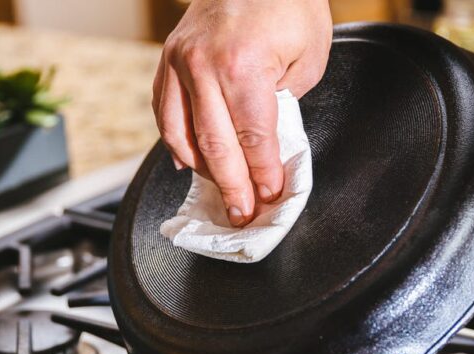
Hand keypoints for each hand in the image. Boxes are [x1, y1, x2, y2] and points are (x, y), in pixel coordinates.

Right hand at [154, 0, 332, 226]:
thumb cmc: (288, 3)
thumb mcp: (308, 56)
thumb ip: (286, 104)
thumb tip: (269, 141)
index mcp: (243, 67)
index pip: (253, 139)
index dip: (262, 174)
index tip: (269, 195)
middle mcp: (203, 67)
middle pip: (216, 147)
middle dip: (233, 187)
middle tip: (242, 213)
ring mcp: (180, 62)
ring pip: (182, 135)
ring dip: (202, 171)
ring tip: (220, 194)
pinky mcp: (168, 59)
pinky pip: (164, 112)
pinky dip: (174, 142)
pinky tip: (187, 162)